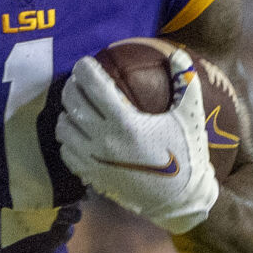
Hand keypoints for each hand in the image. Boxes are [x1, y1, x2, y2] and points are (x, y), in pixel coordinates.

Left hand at [57, 45, 218, 232]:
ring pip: (62, 127)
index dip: (84, 68)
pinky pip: (66, 152)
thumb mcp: (190, 116)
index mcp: (125, 122)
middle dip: (72, 85)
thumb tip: (178, 53)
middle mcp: (103, 140)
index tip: (86, 63)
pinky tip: (79, 133)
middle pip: (71, 102)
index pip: (92, 85)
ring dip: (67, 113)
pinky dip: (68, 139)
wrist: (180, 199)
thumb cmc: (186, 155)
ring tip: (78, 107)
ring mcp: (94, 160)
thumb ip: (185, 82)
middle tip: (80, 81)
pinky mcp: (91, 176)